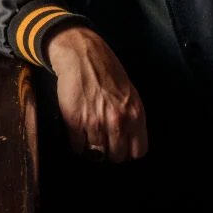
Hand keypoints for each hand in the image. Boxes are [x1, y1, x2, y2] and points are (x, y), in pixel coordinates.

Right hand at [43, 26, 148, 162]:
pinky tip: (77, 131)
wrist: (82, 56)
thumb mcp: (130, 95)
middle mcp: (117, 122)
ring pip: (96, 152)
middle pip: (116, 156)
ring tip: (89, 132)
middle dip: (110, 151)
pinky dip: (76, 143)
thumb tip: (129, 141)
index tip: (121, 148)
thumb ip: (132, 118)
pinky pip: (77, 146)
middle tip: (103, 142)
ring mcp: (95, 123)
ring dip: (91, 145)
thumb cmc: (107, 72)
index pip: (137, 152)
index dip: (128, 152)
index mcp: (135, 115)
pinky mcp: (75, 121)